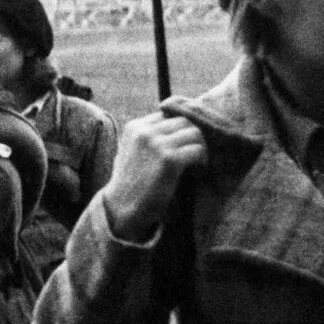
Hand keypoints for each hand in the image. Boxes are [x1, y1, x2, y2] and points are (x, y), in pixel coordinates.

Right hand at [99, 111, 206, 241]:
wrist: (122, 208)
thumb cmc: (131, 183)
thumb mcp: (133, 151)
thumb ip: (149, 137)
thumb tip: (179, 126)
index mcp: (135, 127)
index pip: (169, 115)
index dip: (180, 131)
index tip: (182, 148)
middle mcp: (144, 131)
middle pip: (185, 122)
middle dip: (193, 138)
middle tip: (194, 157)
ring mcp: (156, 144)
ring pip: (195, 133)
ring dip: (200, 149)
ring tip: (195, 165)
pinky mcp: (169, 159)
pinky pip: (198, 150)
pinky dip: (201, 162)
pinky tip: (195, 173)